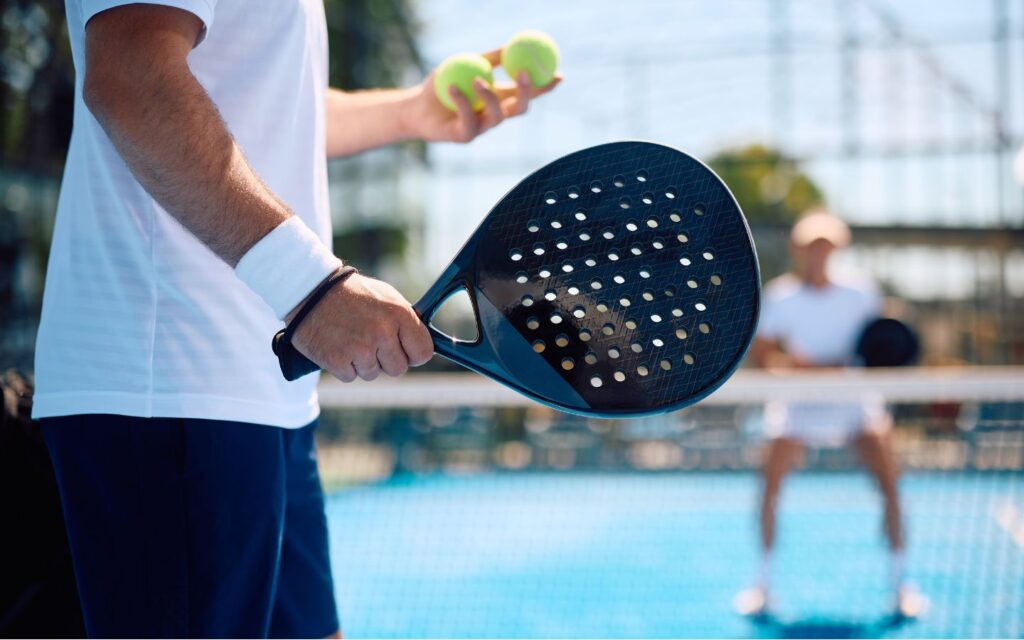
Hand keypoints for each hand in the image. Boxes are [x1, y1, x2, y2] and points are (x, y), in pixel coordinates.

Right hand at [288, 273, 432, 381]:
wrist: (310, 291)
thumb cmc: (352, 294)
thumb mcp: (387, 298)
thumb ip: (406, 322)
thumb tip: (423, 347)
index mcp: (399, 315)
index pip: (423, 352)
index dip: (414, 354)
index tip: (405, 351)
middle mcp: (382, 333)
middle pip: (399, 369)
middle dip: (387, 360)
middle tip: (371, 343)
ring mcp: (360, 348)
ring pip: (373, 374)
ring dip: (363, 362)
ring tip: (351, 339)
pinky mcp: (338, 360)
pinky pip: (351, 377)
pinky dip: (344, 366)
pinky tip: (338, 346)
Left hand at [403, 48, 561, 142]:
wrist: (415, 107)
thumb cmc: (442, 84)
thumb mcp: (466, 63)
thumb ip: (489, 57)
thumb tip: (511, 44)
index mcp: (500, 98)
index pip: (528, 94)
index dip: (545, 86)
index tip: (558, 74)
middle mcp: (495, 115)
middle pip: (520, 109)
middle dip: (526, 93)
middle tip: (523, 73)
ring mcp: (481, 128)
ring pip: (497, 116)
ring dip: (489, 96)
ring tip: (476, 80)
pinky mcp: (464, 136)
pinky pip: (468, 119)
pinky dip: (461, 101)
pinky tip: (452, 87)